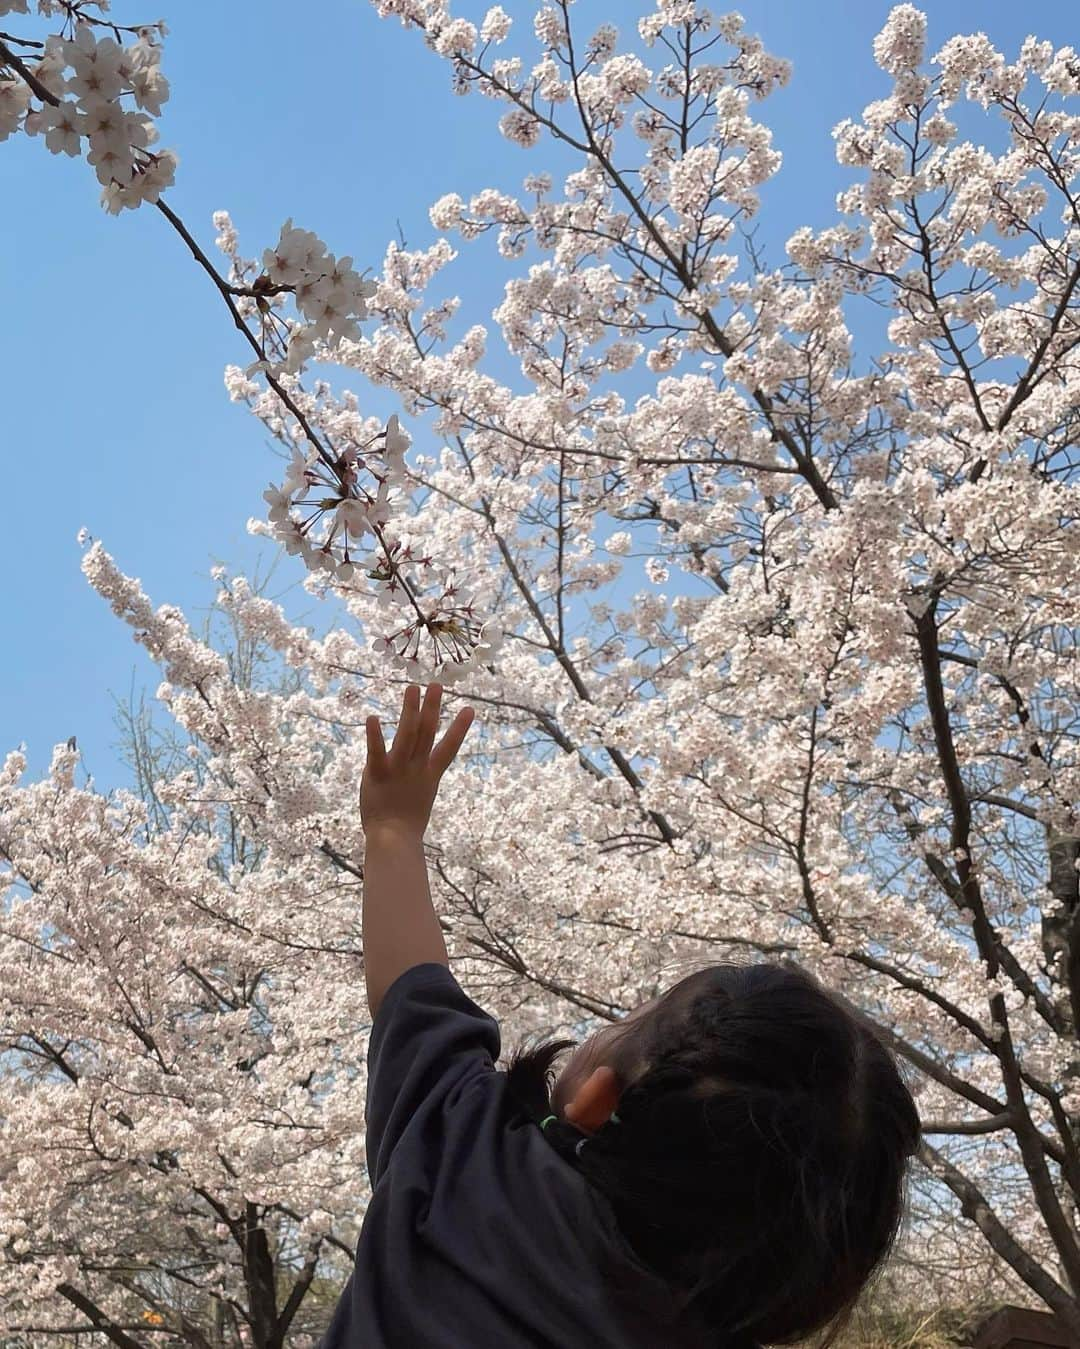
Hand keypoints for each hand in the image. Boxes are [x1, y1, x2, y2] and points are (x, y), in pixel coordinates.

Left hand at [361, 684, 474, 838]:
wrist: (394, 841)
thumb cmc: (406, 824)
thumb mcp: (420, 797)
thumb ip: (419, 779)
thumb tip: (422, 769)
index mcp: (430, 774)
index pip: (449, 748)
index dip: (460, 728)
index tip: (470, 708)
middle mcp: (417, 768)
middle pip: (427, 733)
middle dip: (433, 708)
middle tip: (436, 685)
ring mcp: (398, 770)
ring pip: (407, 735)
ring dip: (410, 711)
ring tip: (412, 688)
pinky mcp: (377, 774)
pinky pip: (376, 752)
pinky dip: (375, 735)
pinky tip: (372, 717)